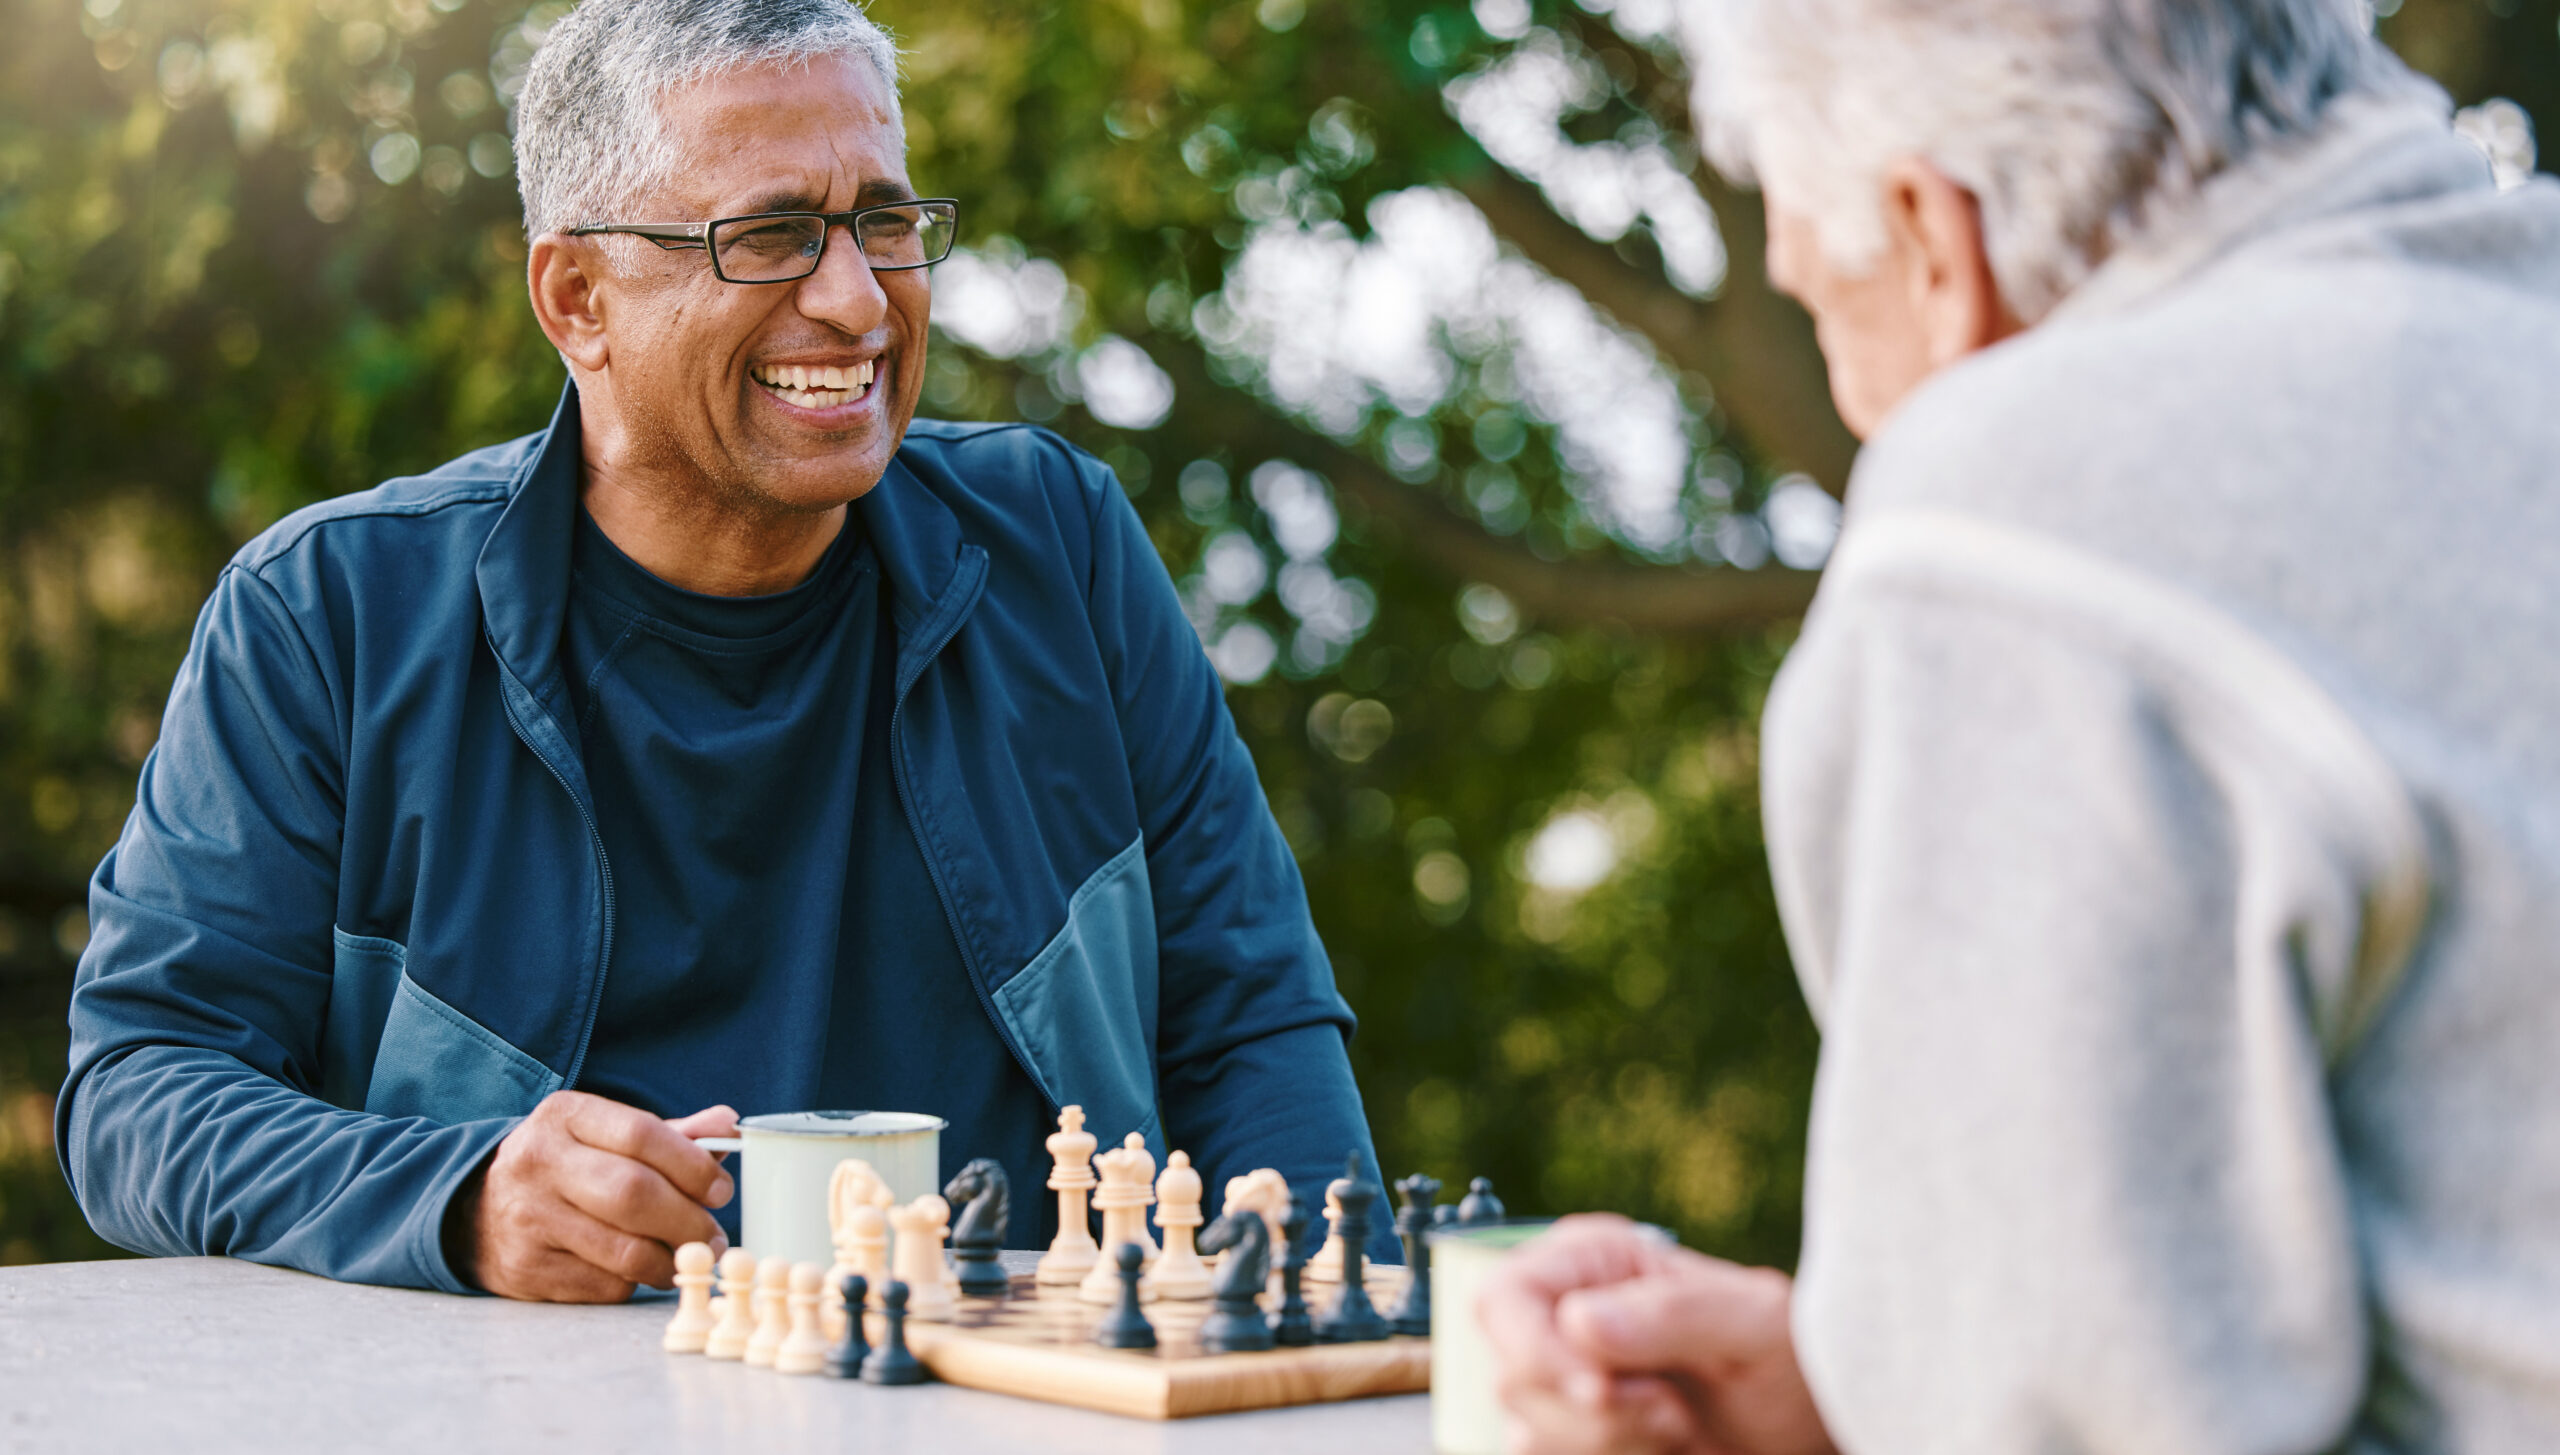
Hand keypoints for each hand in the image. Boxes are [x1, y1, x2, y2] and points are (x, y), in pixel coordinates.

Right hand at [446, 1092, 736, 1301]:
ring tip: (689, 1257)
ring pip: (624, 1249)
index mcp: (565, 1116)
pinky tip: (644, 1271)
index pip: (642, 1135)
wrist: (477, 1213)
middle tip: (713, 1237)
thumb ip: (669, 1135)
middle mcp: (539, 1162)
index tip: (721, 1190)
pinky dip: (637, 1282)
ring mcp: (529, 1218)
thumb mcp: (604, 1136)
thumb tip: (729, 1126)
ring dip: (671, 1260)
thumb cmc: (564, 1169)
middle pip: (634, 1194)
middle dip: (688, 1221)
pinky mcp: (527, 1269)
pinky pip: (605, 1284)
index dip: (693, 1166)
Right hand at [1477, 1214, 1836, 1454]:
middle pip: (1513, 1376)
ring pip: (1528, 1432)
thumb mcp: (1755, 1323)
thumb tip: (1578, 1320)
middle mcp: (1560, 1314)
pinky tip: (1662, 1450)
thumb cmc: (1791, 1356)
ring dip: (1610, 1445)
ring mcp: (1561, 1379)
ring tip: (1679, 1429)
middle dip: (1598, 1414)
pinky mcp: (1570, 1433)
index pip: (1504, 1297)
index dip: (1535, 1351)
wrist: (1807, 1423)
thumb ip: (1672, 1313)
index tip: (1602, 1394)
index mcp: (1591, 1260)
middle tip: (1675, 1414)